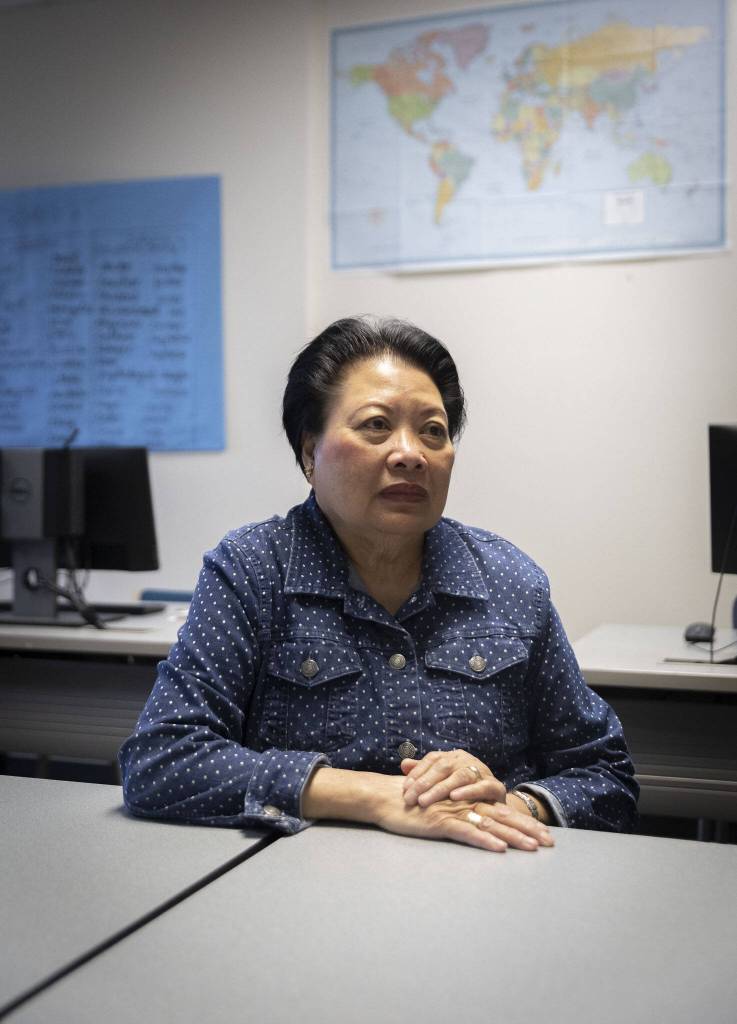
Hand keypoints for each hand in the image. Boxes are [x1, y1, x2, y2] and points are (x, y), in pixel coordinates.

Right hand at [374, 776, 553, 852]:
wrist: (387, 797)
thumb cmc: (412, 803)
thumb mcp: (440, 805)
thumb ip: (458, 810)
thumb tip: (477, 823)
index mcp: (468, 800)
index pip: (502, 811)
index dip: (524, 822)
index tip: (544, 835)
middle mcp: (465, 804)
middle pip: (503, 817)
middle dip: (528, 830)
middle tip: (550, 842)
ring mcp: (454, 812)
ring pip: (490, 826)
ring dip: (513, 837)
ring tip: (533, 848)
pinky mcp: (441, 822)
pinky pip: (467, 833)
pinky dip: (484, 841)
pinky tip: (499, 849)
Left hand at [401, 749, 505, 807]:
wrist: (494, 803)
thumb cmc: (463, 791)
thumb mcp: (443, 781)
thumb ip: (424, 772)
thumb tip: (403, 764)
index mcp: (453, 756)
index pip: (432, 759)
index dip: (417, 772)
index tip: (404, 788)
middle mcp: (467, 760)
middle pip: (443, 766)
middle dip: (424, 783)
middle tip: (410, 798)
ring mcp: (482, 771)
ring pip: (460, 776)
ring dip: (441, 788)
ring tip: (425, 800)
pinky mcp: (496, 787)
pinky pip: (482, 786)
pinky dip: (468, 791)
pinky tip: (454, 797)